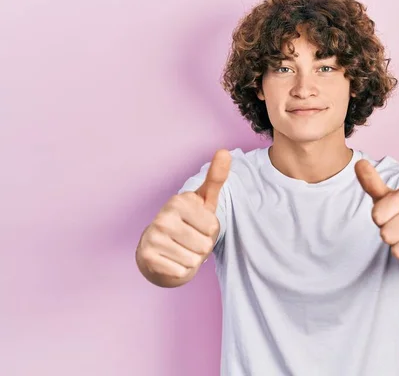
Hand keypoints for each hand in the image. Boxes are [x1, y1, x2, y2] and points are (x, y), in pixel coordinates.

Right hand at [136, 149, 230, 279]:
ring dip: (191, 259)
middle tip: (188, 240)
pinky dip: (180, 271)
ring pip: (194, 260)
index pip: (213, 227)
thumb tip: (225, 151)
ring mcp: (153, 238)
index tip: (196, 225)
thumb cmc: (187, 222)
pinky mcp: (147, 258)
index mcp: (178, 201)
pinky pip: (181, 272)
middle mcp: (162, 218)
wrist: (158, 250)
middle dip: (201, 247)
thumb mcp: (204, 201)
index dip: (209, 231)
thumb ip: (216, 177)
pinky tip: (171, 261)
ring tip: (181, 250)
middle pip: (204, 245)